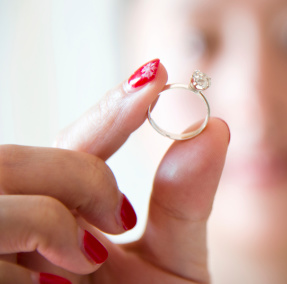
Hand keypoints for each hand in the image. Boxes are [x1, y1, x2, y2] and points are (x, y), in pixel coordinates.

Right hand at [0, 61, 229, 283]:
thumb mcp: (173, 261)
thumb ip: (184, 202)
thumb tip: (214, 126)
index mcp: (72, 213)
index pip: (75, 144)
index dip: (111, 109)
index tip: (156, 75)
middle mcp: (26, 221)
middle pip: (19, 158)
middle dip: (80, 177)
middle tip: (120, 219)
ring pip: (1, 185)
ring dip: (50, 222)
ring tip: (85, 268)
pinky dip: (24, 273)